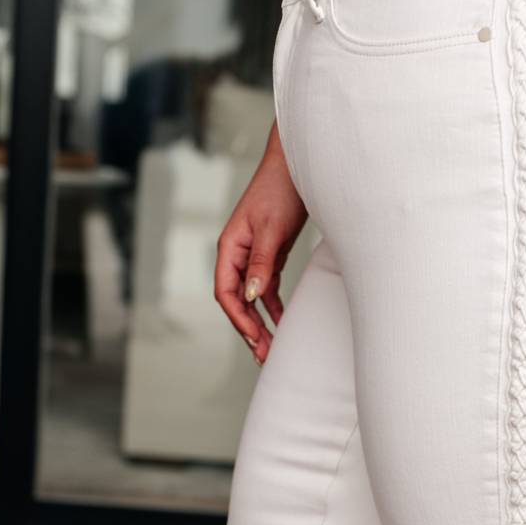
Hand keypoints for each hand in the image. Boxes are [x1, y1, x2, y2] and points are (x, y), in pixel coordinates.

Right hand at [214, 119, 307, 365]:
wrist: (299, 168)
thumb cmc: (280, 190)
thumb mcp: (271, 229)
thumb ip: (261, 263)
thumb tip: (251, 295)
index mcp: (230, 247)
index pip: (227, 291)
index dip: (239, 318)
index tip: (254, 337)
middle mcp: (237, 254)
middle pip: (238, 300)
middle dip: (249, 330)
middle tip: (264, 356)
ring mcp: (253, 256)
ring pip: (253, 299)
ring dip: (261, 324)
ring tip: (271, 349)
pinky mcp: (270, 256)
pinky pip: (267, 289)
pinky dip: (273, 308)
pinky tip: (281, 323)